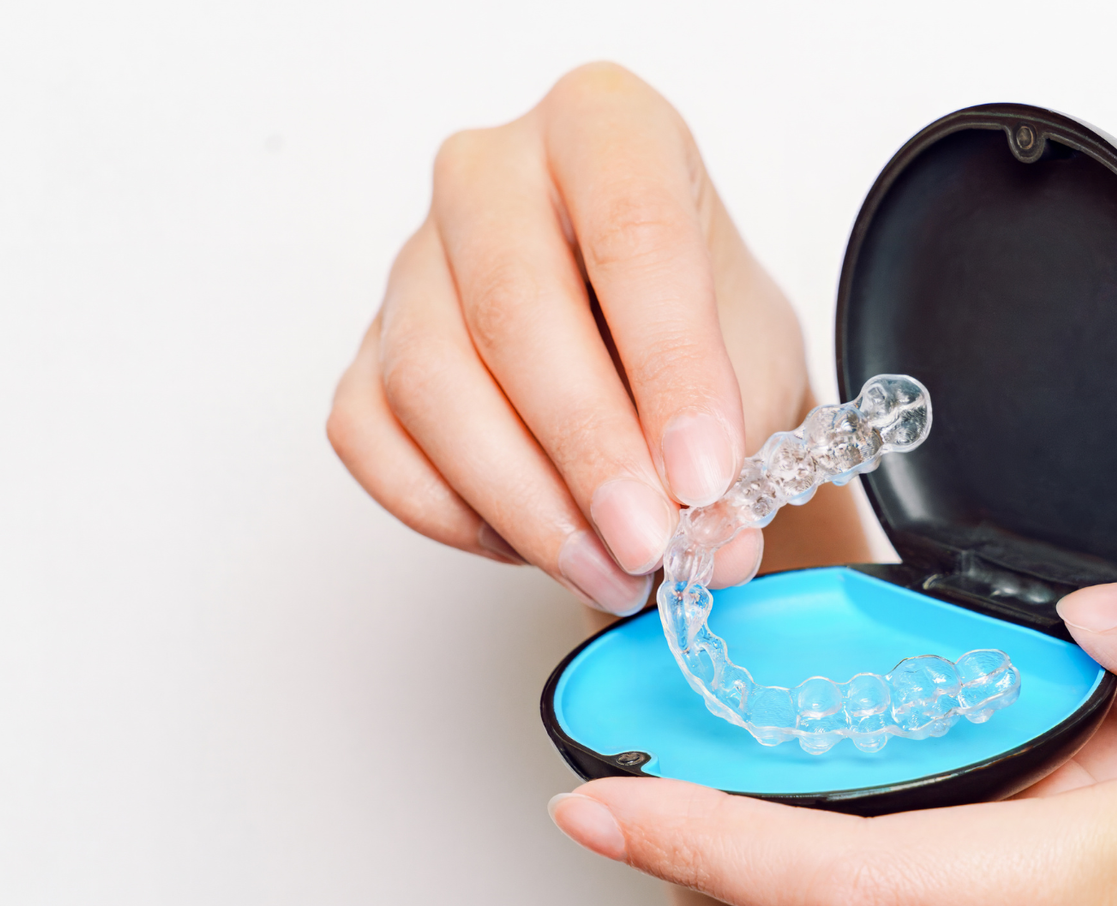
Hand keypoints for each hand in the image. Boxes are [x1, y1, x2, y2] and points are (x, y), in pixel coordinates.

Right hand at [328, 63, 812, 614]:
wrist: (656, 365)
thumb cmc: (702, 334)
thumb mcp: (751, 368)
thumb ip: (734, 445)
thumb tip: (711, 542)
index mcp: (604, 128)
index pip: (633, 231)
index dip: (672, 365)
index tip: (704, 474)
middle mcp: (492, 173)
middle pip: (514, 308)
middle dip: (588, 447)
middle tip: (647, 542)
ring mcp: (414, 258)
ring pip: (430, 380)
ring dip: (523, 498)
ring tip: (606, 567)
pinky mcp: (365, 348)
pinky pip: (373, 438)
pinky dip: (453, 511)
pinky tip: (530, 539)